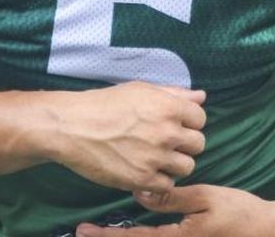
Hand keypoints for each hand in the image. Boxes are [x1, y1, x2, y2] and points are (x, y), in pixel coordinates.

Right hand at [52, 82, 206, 192]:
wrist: (73, 127)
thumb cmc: (105, 104)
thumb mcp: (140, 90)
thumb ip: (174, 94)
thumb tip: (201, 96)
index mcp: (168, 107)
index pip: (200, 118)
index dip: (189, 121)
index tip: (175, 123)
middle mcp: (166, 133)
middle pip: (198, 144)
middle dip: (185, 143)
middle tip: (166, 142)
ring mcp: (156, 158)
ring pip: (187, 167)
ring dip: (174, 163)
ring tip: (156, 157)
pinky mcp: (142, 180)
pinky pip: (168, 184)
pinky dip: (159, 179)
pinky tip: (145, 169)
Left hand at [75, 185, 274, 236]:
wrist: (269, 232)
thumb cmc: (239, 212)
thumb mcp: (205, 198)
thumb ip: (172, 198)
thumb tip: (138, 193)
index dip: (107, 236)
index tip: (82, 232)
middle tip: (83, 232)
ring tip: (100, 232)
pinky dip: (143, 236)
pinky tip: (133, 230)